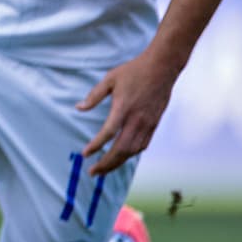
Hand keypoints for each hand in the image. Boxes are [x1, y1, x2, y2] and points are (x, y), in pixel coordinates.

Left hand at [77, 48, 180, 174]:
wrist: (162, 68)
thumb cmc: (134, 71)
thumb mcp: (109, 79)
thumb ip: (94, 95)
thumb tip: (79, 108)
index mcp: (123, 108)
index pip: (108, 133)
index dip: (96, 146)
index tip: (85, 154)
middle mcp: (137, 120)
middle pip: (121, 149)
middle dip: (106, 163)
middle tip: (92, 172)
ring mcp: (148, 124)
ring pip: (133, 150)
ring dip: (118, 162)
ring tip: (104, 169)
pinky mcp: (154, 124)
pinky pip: (142, 145)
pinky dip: (131, 154)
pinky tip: (122, 157)